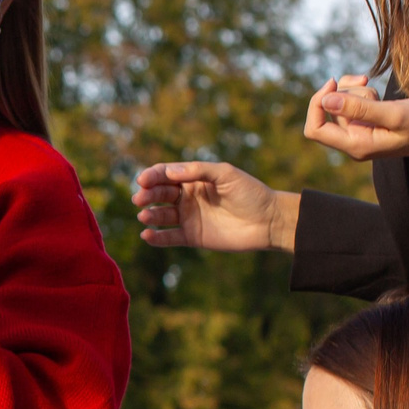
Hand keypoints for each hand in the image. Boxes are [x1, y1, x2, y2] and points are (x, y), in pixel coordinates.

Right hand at [133, 159, 299, 251]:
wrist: (269, 221)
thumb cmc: (250, 193)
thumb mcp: (226, 174)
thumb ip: (198, 170)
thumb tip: (169, 171)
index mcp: (194, 179)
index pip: (166, 174)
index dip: (152, 176)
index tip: (143, 180)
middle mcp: (188, 197)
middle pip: (159, 194)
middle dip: (147, 195)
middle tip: (139, 199)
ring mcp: (189, 217)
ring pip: (161, 215)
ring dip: (149, 215)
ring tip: (145, 217)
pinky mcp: (192, 237)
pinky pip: (169, 237)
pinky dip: (156, 238)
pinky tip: (147, 235)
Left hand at [304, 76, 408, 162]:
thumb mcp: (394, 113)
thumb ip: (359, 109)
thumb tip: (326, 101)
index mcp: (356, 145)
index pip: (315, 130)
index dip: (316, 104)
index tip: (332, 83)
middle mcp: (355, 142)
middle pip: (328, 112)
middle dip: (344, 93)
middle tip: (368, 85)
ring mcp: (362, 132)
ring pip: (341, 104)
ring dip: (356, 91)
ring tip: (378, 93)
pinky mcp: (370, 122)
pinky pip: (353, 103)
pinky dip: (362, 93)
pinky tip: (378, 94)